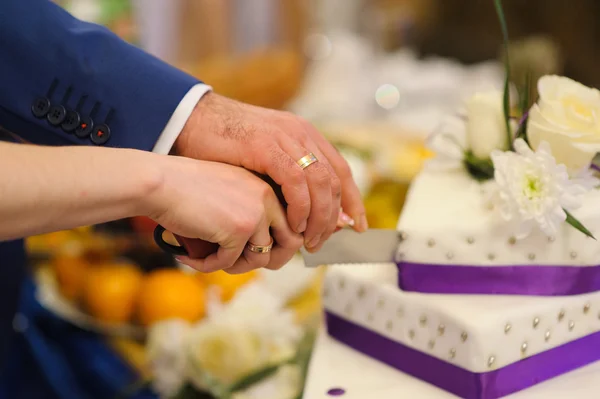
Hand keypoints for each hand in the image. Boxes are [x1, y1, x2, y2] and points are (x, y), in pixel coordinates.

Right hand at [144, 156, 302, 273]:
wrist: (159, 182)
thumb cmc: (183, 188)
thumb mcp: (225, 195)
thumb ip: (246, 214)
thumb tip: (261, 253)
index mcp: (266, 188)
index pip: (291, 224)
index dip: (278, 245)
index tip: (255, 253)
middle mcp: (266, 199)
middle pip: (290, 243)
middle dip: (269, 261)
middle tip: (239, 264)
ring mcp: (255, 214)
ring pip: (260, 259)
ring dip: (235, 267)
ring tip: (210, 260)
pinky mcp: (238, 230)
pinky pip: (229, 262)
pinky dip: (207, 266)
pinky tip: (188, 257)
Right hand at [174, 92, 367, 251]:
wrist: (190, 122)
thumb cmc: (222, 148)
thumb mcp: (263, 161)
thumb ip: (287, 182)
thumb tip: (307, 213)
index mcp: (303, 134)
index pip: (340, 170)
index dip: (352, 201)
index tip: (356, 227)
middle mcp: (300, 132)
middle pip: (334, 180)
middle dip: (335, 216)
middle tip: (324, 241)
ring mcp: (285, 137)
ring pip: (320, 183)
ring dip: (320, 217)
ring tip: (310, 240)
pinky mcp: (267, 146)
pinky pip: (296, 182)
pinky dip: (300, 207)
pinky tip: (294, 224)